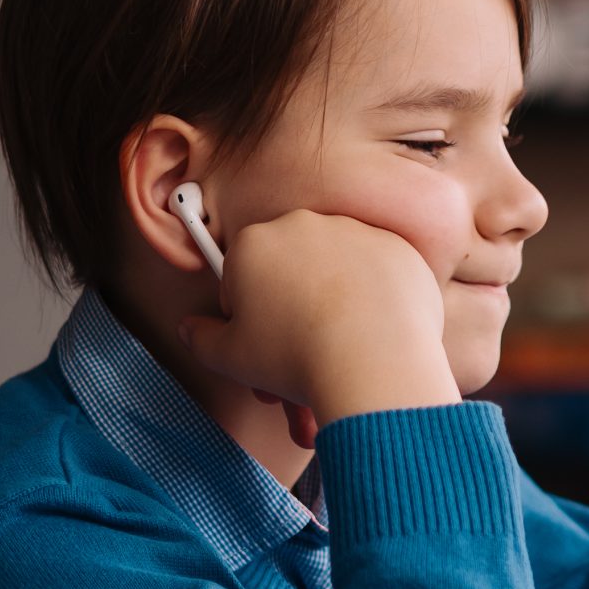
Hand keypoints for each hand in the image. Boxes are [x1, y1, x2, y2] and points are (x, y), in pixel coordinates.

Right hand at [176, 210, 458, 420]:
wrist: (374, 363)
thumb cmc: (294, 359)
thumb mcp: (228, 358)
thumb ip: (200, 339)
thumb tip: (191, 330)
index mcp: (254, 242)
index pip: (240, 275)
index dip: (246, 315)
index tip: (260, 341)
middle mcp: (304, 225)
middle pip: (290, 272)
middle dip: (290, 317)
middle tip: (296, 362)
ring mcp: (356, 233)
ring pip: (335, 275)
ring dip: (331, 311)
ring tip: (336, 361)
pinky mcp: (397, 250)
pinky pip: (378, 277)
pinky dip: (373, 304)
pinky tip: (371, 339)